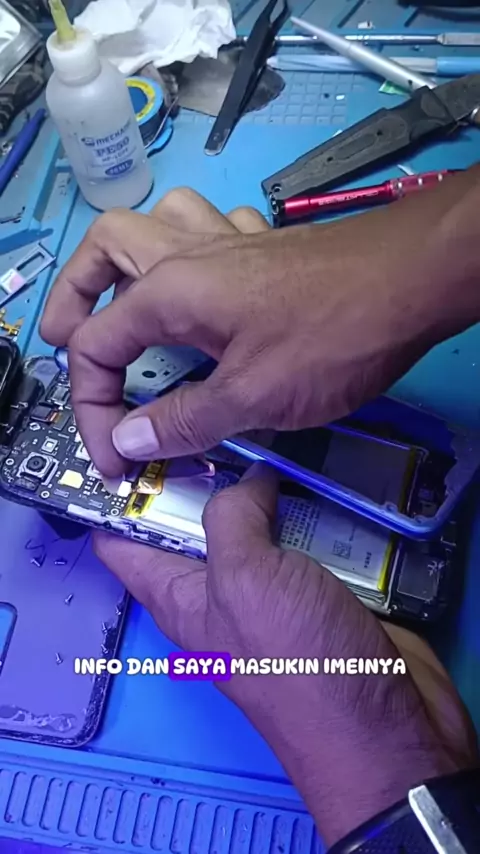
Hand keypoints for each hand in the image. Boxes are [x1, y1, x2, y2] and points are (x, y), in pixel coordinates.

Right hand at [41, 170, 479, 477]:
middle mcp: (189, 256)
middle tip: (67, 340)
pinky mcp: (266, 247)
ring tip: (124, 304)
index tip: (118, 459)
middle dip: (75, 295)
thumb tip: (129, 439)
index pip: (95, 345)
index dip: (94, 409)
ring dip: (127, 261)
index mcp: (170, 292)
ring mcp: (230, 244)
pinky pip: (212, 233)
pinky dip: (191, 256)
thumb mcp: (252, 397)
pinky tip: (206, 289)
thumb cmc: (332, 337)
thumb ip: (185, 419)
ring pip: (155, 224)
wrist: (413, 282)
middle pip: (105, 248)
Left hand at [94, 464, 477, 846]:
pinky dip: (318, 502)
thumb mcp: (244, 581)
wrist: (385, 727)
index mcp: (179, 595)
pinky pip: (313, 531)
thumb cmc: (298, 660)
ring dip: (269, 481)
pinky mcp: (324, 584)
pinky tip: (326, 465)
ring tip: (278, 427)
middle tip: (222, 412)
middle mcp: (221, 589)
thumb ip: (230, 518)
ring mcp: (276, 586)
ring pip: (260, 519)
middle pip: (196, 519)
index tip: (131, 436)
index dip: (116, 491)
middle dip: (204, 468)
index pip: (121, 540)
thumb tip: (247, 479)